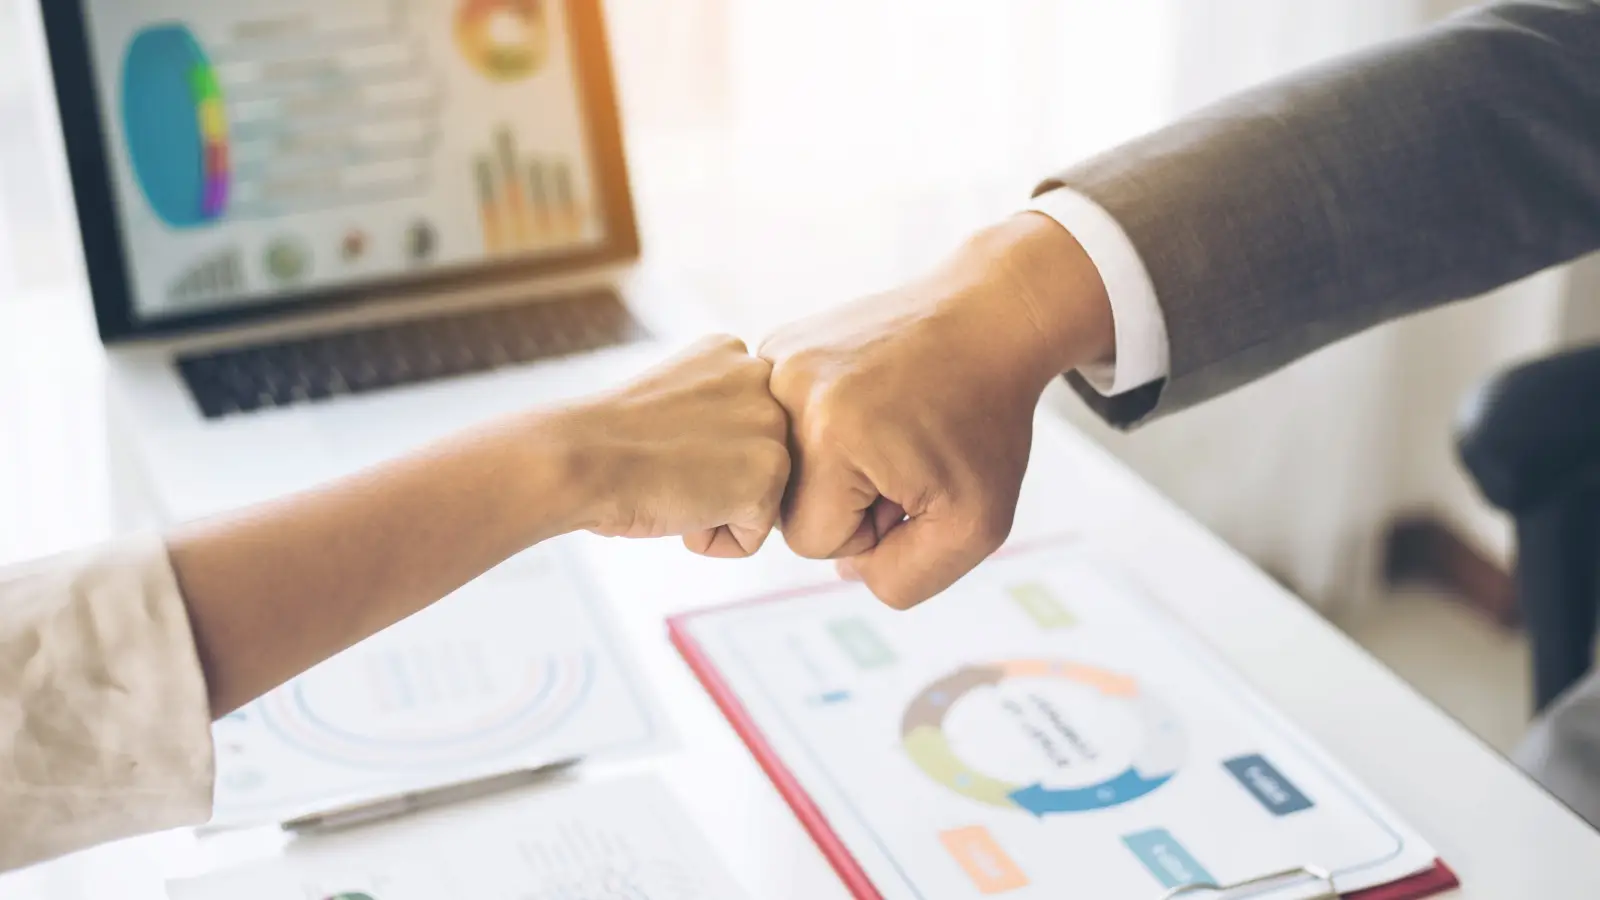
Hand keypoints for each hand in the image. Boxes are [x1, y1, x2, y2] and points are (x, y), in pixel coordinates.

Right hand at [555, 335, 790, 557]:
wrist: (582, 458)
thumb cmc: (607, 443)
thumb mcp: (672, 402)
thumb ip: (714, 414)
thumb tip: (735, 455)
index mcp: (731, 353)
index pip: (741, 429)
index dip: (697, 453)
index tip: (660, 443)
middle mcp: (760, 376)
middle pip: (755, 461)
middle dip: (713, 479)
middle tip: (664, 464)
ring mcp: (771, 422)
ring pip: (757, 497)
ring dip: (711, 508)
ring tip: (672, 482)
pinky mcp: (772, 469)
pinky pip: (752, 535)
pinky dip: (711, 540)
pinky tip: (680, 508)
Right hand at [759, 214, 1111, 606]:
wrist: (991, 320)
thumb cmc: (987, 420)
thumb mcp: (973, 526)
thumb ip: (904, 578)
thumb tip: (844, 568)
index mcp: (828, 437)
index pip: (810, 541)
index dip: (869, 531)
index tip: (911, 487)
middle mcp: (789, 390)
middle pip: (787, 504)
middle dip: (846, 499)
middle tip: (903, 458)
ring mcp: (780, 359)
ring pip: (783, 464)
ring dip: (833, 464)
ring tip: (888, 429)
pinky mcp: (782, 344)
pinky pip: (784, 423)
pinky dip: (824, 428)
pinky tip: (869, 405)